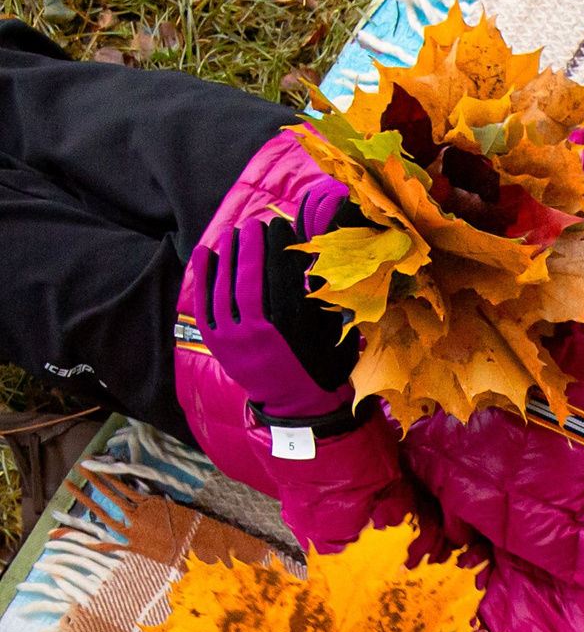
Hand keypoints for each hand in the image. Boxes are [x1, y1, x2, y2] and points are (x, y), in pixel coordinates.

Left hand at [198, 179, 359, 418]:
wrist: (296, 406)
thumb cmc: (320, 368)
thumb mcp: (329, 334)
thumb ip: (316, 299)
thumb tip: (306, 261)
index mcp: (288, 328)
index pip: (278, 275)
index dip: (277, 246)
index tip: (279, 226)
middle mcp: (256, 331)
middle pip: (248, 277)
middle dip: (249, 246)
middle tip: (252, 225)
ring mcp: (231, 337)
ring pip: (223, 286)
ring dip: (227, 255)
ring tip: (231, 233)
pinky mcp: (215, 341)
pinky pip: (205, 302)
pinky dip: (204, 275)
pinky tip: (206, 252)